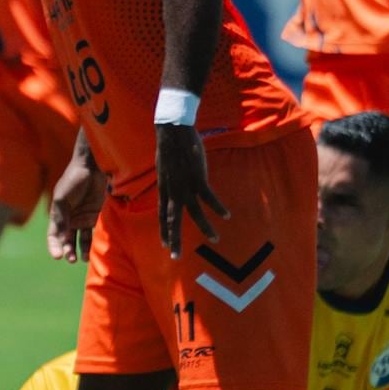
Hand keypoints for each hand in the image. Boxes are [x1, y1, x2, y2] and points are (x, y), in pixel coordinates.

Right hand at [46, 145, 102, 261]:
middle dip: (67, 251)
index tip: (57, 256)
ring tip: (82, 259)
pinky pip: (93, 233)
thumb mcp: (62, 198)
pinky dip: (92, 243)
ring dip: (80, 250)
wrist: (92, 168)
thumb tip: (59, 235)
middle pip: (66, 240)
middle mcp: (69, 219)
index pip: (53, 235)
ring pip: (80, 239)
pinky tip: (92, 251)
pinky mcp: (95, 217)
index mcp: (57, 215)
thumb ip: (61, 217)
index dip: (54, 246)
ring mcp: (82, 218)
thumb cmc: (73, 180)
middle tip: (71, 259)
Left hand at [155, 120, 227, 254]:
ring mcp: (184, 186)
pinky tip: (226, 216)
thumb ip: (169, 182)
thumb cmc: (170, 148)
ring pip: (194, 213)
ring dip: (205, 227)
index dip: (163, 231)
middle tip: (175, 257)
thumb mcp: (165, 169)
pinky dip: (217, 207)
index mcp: (164, 190)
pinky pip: (209, 198)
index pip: (162, 215)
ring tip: (214, 239)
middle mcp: (172, 192)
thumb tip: (172, 187)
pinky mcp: (197, 179)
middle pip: (173, 221)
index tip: (164, 245)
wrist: (172, 132)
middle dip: (174, 240)